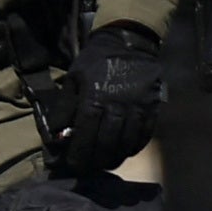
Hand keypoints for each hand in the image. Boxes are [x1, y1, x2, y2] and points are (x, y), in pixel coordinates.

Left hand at [65, 24, 167, 172]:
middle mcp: (118, 104)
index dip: (79, 154)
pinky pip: (144, 135)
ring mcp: (138, 107)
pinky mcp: (153, 107)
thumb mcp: (73, 79)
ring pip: (127, 143)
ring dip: (115, 157)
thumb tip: (57, 136)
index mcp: (95, 97)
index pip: (85, 134)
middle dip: (96, 161)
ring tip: (105, 163)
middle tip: (88, 169)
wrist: (129, 41)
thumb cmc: (96, 61)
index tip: (73, 166)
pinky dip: (134, 147)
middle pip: (107, 143)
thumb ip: (65, 108)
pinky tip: (124, 151)